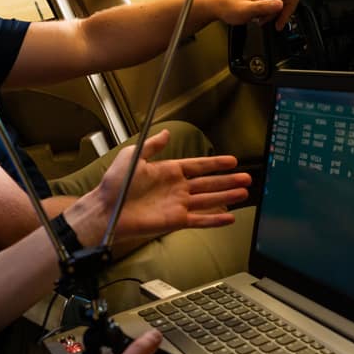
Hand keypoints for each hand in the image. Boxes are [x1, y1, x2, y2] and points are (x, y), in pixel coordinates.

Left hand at [82, 129, 248, 243]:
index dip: (216, 163)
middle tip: (247, 178)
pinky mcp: (175, 221)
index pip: (199, 166)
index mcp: (168, 171)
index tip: (232, 161)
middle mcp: (176, 188)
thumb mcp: (133, 156)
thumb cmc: (115, 184)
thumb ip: (152, 146)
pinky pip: (200, 219)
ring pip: (208, 200)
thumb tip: (166, 132)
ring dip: (226, 196)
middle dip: (228, 180)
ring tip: (244, 193)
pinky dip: (215, 219)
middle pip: (209, 183)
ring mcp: (177, 205)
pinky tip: (229, 217)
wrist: (107, 210)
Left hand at [203, 0, 326, 30]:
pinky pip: (274, 1)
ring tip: (262, 21)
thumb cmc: (229, 6)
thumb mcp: (247, 11)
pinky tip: (260, 16)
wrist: (216, 3)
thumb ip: (264, 7)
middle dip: (285, 13)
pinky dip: (270, 11)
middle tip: (275, 26)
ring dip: (275, 13)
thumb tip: (279, 4)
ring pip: (282, 0)